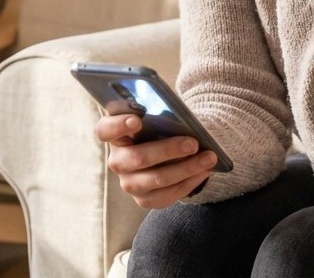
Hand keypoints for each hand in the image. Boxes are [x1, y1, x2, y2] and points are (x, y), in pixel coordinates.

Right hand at [95, 113, 217, 208]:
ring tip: (209, 158)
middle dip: (168, 150)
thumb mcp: (156, 116)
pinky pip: (166, 196)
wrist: (168, 152)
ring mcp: (128, 183)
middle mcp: (117, 160)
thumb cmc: (161, 128)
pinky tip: (204, 172)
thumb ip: (158, 114)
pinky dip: (189, 183)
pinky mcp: (143, 199)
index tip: (137, 120)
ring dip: (186, 168)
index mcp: (114, 134)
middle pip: (137, 158)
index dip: (118, 126)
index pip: (105, 130)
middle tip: (193, 143)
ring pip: (156, 179)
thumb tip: (176, 117)